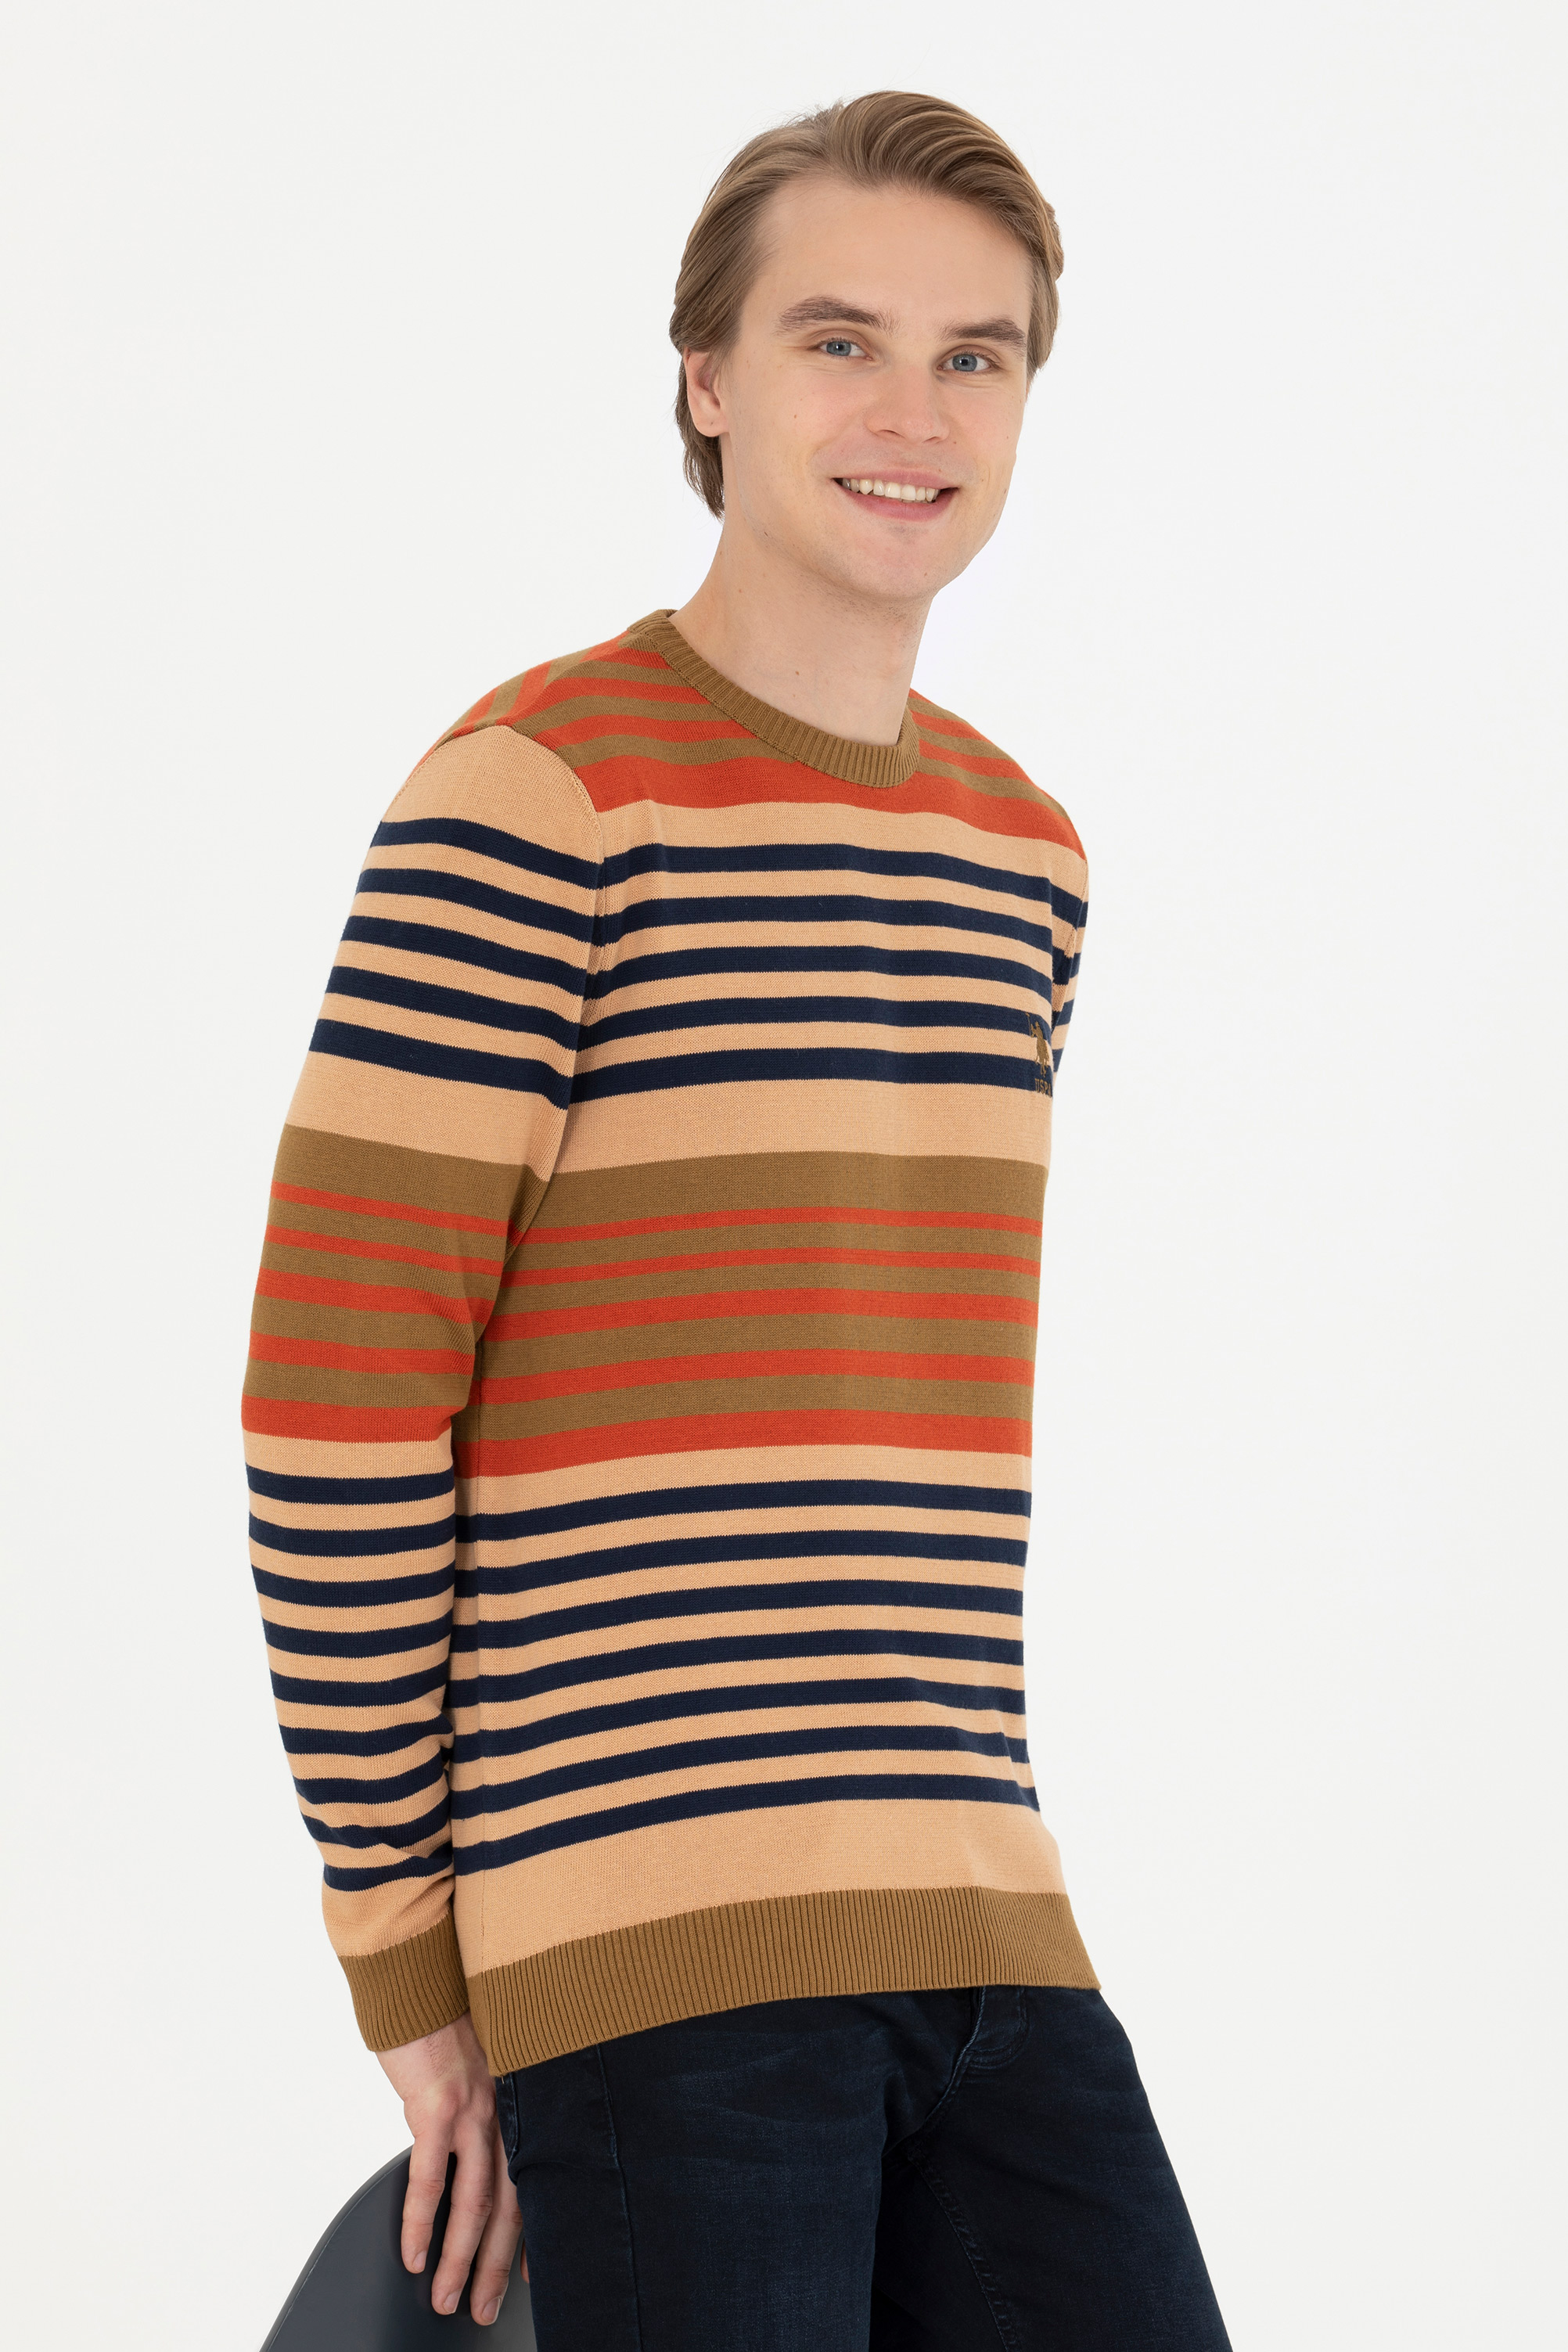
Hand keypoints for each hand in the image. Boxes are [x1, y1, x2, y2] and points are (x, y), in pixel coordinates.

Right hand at [375, 2011, 527, 2324]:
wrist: (419, 1970)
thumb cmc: (444, 2010)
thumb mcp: (478, 2058)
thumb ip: (484, 2101)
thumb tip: (471, 2141)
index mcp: (516, 2098)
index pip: (535, 2178)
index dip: (534, 2231)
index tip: (529, 2273)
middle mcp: (504, 2107)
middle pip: (510, 2203)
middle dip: (495, 2265)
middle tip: (485, 2309)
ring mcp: (474, 2108)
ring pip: (474, 2202)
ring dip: (460, 2259)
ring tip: (446, 2300)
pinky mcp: (437, 2105)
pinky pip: (431, 2179)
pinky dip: (423, 2223)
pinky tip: (415, 2255)